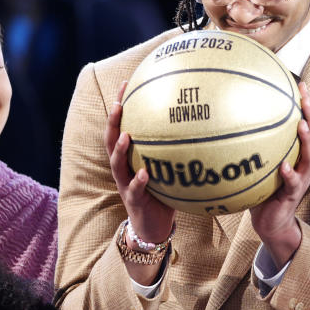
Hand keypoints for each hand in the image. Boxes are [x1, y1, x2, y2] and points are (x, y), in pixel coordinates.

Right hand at [107, 81, 176, 246]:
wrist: (153, 226)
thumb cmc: (162, 191)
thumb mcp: (167, 166)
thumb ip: (175, 147)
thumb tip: (199, 121)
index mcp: (129, 156)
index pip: (121, 125)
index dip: (121, 105)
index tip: (127, 83)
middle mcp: (122, 167)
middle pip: (111, 140)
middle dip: (114, 121)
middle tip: (120, 103)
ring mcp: (125, 183)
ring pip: (116, 164)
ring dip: (120, 149)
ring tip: (127, 135)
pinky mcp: (134, 200)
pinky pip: (135, 189)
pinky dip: (139, 180)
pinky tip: (145, 173)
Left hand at [250, 82, 309, 266]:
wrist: (271, 222)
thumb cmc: (263, 190)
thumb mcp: (260, 164)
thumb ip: (253, 146)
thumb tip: (228, 121)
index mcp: (297, 153)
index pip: (305, 123)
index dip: (306, 104)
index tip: (299, 83)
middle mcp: (303, 162)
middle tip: (304, 97)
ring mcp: (301, 178)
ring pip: (309, 156)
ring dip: (306, 139)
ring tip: (300, 124)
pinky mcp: (293, 194)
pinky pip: (293, 182)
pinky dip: (289, 173)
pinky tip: (283, 166)